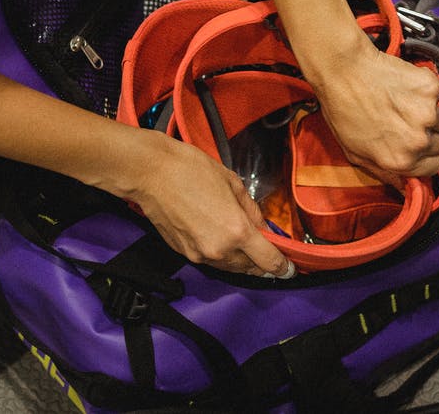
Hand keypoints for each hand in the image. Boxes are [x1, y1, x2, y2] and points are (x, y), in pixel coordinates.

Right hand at [122, 131, 294, 277]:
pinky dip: (220, 254)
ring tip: (240, 241)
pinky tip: (218, 236)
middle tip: (264, 247)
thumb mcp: (232, 183)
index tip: (288, 268)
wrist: (150, 173)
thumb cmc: (190, 170)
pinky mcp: (184, 253)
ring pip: (231, 267)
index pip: (269, 262)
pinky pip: (211, 261)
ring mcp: (199, 254)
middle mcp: (220, 250)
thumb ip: (251, 210)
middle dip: (260, 260)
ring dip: (241, 260)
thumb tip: (260, 226)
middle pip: (251, 268)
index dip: (283, 267)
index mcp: (237, 231)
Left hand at [312, 42, 438, 181]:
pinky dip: (424, 92)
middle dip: (424, 135)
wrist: (343, 71)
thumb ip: (384, 173)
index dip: (423, 157)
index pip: (433, 167)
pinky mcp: (431, 89)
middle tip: (401, 121)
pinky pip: (436, 96)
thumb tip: (404, 188)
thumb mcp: (355, 153)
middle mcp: (418, 141)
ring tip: (399, 103)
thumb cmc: (342, 111)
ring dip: (426, 113)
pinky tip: (401, 87)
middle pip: (438, 144)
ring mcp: (428, 113)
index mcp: (401, 161)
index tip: (413, 145)